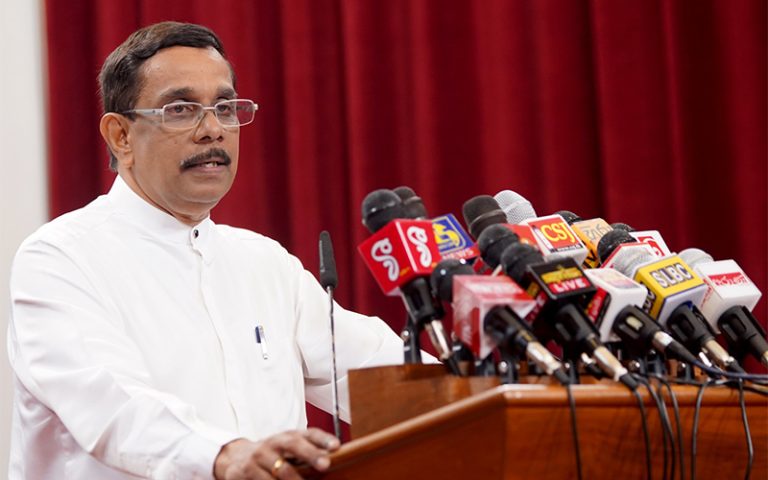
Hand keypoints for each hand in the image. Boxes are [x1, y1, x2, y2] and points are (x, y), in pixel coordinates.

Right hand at [213, 428, 340, 478]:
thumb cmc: (272, 455)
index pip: (309, 433)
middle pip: (294, 445)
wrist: (236, 457)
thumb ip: (308, 453)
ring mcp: (260, 456)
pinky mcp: (247, 471)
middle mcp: (275, 442)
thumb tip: (332, 460)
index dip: (323, 439)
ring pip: (281, 469)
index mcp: (289, 436)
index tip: (337, 446)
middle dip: (311, 454)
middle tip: (325, 465)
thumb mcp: (288, 450)